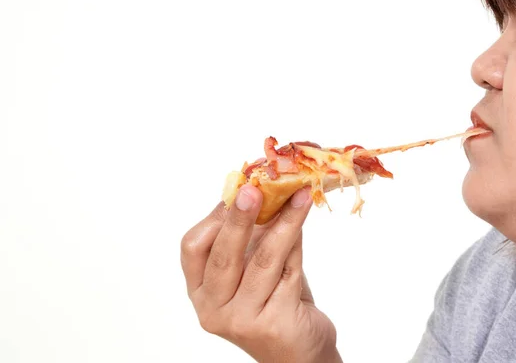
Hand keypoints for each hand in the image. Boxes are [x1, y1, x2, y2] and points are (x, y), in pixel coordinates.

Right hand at [181, 185, 341, 362]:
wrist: (300, 350)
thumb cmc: (275, 304)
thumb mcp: (255, 269)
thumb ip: (253, 237)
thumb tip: (262, 190)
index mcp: (201, 291)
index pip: (192, 248)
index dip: (215, 217)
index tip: (238, 191)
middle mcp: (213, 309)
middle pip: (223, 254)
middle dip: (240, 217)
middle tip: (255, 189)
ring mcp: (241, 320)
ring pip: (262, 259)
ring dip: (283, 222)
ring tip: (299, 196)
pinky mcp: (273, 324)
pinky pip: (288, 272)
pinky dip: (297, 244)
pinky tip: (303, 224)